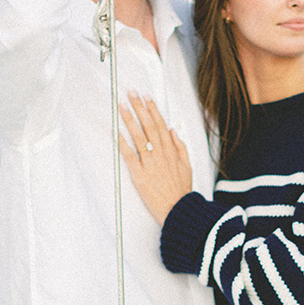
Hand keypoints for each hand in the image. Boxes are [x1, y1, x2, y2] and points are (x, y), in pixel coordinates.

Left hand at [119, 93, 192, 225]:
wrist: (179, 210)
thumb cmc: (181, 190)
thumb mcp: (187, 166)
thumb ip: (180, 147)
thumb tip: (173, 130)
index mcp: (171, 151)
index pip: (160, 124)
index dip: (153, 109)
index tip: (146, 97)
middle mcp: (160, 154)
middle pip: (148, 125)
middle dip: (139, 107)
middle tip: (131, 93)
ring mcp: (150, 163)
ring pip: (138, 136)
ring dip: (130, 119)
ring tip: (122, 106)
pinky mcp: (140, 175)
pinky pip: (130, 155)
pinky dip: (123, 143)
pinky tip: (116, 131)